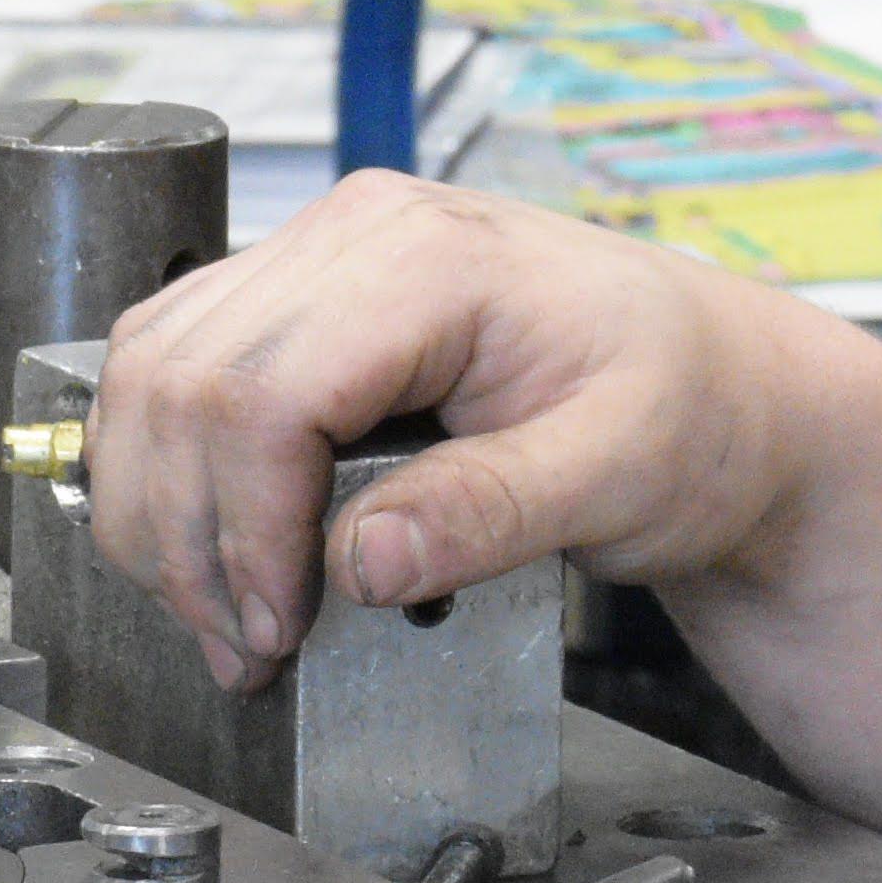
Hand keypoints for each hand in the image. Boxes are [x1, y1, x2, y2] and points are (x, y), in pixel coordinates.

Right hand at [77, 171, 843, 688]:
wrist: (727, 388)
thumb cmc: (694, 409)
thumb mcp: (622, 471)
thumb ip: (493, 512)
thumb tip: (362, 562)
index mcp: (433, 255)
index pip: (261, 392)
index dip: (244, 527)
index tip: (277, 627)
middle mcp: (358, 234)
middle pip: (183, 384)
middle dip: (189, 536)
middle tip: (244, 648)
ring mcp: (323, 257)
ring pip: (153, 375)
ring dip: (161, 510)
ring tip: (228, 619)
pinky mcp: (306, 302)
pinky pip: (181, 370)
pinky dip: (172, 469)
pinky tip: (218, 548)